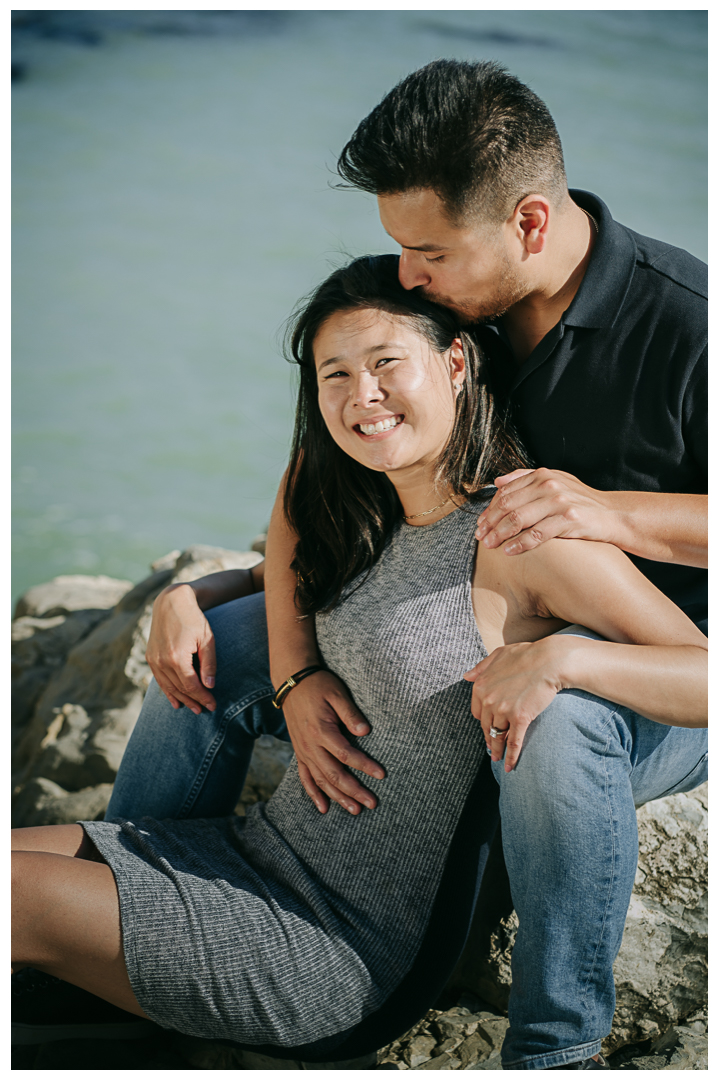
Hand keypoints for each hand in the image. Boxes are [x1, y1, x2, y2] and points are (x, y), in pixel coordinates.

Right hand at [146, 584, 217, 713]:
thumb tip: (210, 686)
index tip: (213, 705)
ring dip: (181, 699)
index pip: (191, 686)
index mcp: (177, 657)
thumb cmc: (193, 619)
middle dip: (193, 701)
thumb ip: (208, 663)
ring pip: (168, 687)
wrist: (171, 603)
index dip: (202, 697)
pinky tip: (175, 702)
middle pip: (179, 688)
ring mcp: (153, 660)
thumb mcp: (207, 639)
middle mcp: (161, 661)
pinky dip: (167, 692)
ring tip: (193, 709)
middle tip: (205, 710)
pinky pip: (159, 680)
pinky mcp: (150, 657)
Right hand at [282, 670, 384, 814]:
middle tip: (371, 803)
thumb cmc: (319, 685)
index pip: (346, 754)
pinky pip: (305, 777)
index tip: (381, 774)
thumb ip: (351, 713)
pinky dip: (313, 794)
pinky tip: (323, 808)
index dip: (365, 766)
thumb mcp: (337, 694)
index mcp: (322, 730)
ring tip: (354, 810)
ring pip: (321, 780)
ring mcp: (303, 751)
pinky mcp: (299, 752)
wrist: (291, 683)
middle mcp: (310, 745)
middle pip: (334, 774)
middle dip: (354, 791)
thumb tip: (365, 731)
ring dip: (337, 797)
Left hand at [464, 638, 567, 770]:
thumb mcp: (498, 655)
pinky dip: (511, 757)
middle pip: (486, 726)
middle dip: (489, 737)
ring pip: (498, 736)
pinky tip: (509, 767)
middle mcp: (488, 699)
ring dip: (497, 750)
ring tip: (498, 759)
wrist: (550, 660)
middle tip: (491, 747)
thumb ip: (481, 667)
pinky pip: (513, 742)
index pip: (477, 712)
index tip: (488, 727)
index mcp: (481, 686)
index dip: (483, 721)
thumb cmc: (526, 654)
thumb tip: (466, 677)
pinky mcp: (520, 718)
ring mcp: (503, 710)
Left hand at [475, 468, 613, 553]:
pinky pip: (537, 534)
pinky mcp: (569, 519)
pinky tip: (509, 551)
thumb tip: (498, 482)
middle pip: (508, 505)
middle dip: (490, 523)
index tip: (480, 524)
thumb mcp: (556, 482)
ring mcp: (559, 501)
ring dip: (500, 534)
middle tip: (481, 537)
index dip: (489, 509)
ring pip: (518, 519)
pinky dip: (519, 544)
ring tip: (490, 545)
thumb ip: (526, 478)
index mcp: (542, 476)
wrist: (612, 515)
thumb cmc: (580, 501)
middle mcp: (549, 485)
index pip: (506, 492)